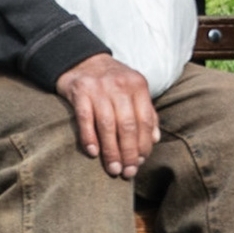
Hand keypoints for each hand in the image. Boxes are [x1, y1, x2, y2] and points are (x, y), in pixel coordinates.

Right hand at [55, 53, 158, 178]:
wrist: (82, 60)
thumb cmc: (112, 82)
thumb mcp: (133, 91)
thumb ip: (146, 113)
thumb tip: (154, 140)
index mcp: (138, 85)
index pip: (145, 120)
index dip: (144, 145)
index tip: (141, 162)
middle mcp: (120, 85)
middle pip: (128, 125)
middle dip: (129, 152)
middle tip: (127, 172)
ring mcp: (98, 88)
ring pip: (108, 125)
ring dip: (111, 151)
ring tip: (113, 169)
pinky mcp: (79, 91)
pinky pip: (85, 118)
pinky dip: (89, 137)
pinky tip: (93, 153)